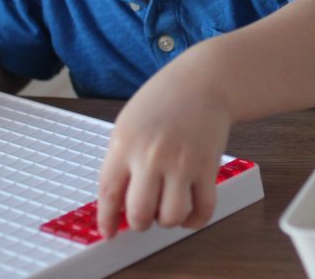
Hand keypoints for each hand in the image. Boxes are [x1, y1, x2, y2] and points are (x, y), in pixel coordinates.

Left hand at [96, 74, 230, 238]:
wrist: (204, 81)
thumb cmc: (164, 100)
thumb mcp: (128, 123)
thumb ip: (120, 159)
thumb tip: (117, 202)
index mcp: (125, 143)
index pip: (108, 193)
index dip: (106, 220)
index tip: (108, 232)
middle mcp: (152, 155)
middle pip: (139, 213)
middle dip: (139, 223)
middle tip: (143, 216)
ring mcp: (182, 162)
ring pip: (171, 217)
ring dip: (167, 221)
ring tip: (168, 208)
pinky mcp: (208, 167)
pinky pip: (203, 209)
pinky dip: (195, 220)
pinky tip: (190, 212)